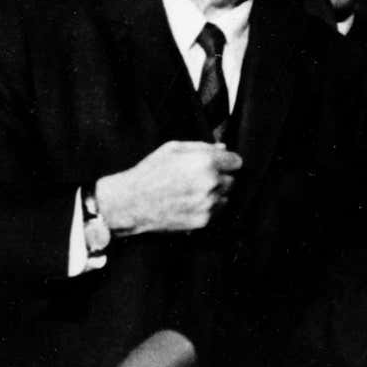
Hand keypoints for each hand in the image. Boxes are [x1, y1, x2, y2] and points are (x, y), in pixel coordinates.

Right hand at [95, 141, 241, 234]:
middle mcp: (211, 183)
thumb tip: (223, 149)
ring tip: (192, 191)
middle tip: (199, 178)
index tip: (219, 164)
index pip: (236, 162)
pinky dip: (209, 207)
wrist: (130, 203)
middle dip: (220, 177)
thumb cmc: (149, 172)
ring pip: (226, 196)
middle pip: (232, 179)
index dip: (227, 162)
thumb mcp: (173, 149)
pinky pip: (217, 211)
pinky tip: (190, 202)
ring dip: (216, 193)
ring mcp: (208, 203)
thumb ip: (202, 146)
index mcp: (205, 162)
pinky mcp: (204, 220)